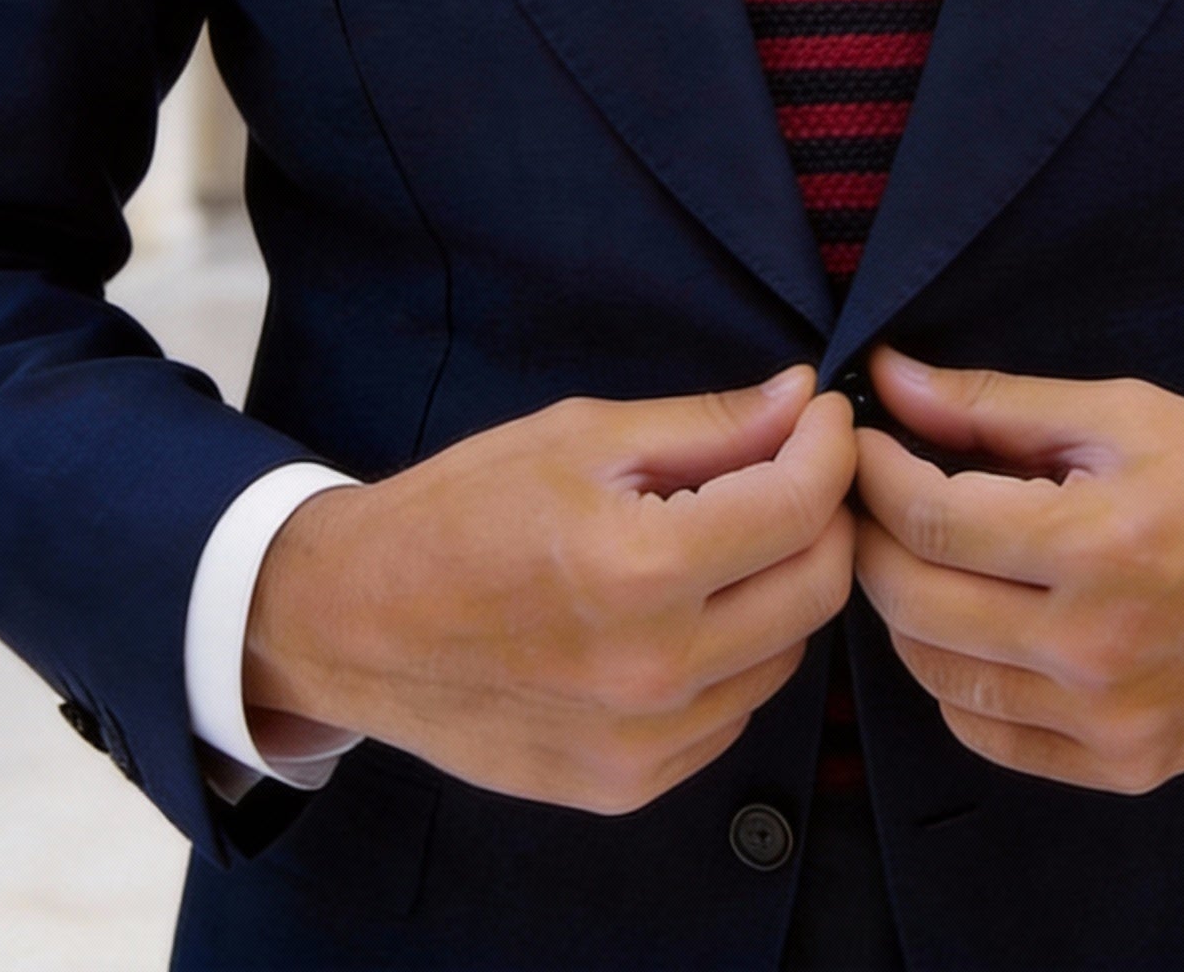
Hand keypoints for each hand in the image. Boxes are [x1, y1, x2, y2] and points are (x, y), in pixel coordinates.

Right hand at [242, 366, 855, 813]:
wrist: (353, 623)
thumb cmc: (459, 512)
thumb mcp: (580, 436)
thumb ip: (708, 425)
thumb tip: (803, 399)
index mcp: (639, 568)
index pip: (799, 506)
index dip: (830, 447)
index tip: (824, 417)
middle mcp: (653, 669)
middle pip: (818, 587)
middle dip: (824, 514)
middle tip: (793, 470)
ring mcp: (643, 741)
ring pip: (788, 653)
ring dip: (781, 586)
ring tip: (726, 539)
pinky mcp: (628, 784)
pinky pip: (733, 710)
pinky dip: (735, 654)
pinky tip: (684, 611)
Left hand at [851, 347, 1183, 793]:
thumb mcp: (1126, 414)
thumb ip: (996, 405)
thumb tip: (891, 379)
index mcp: (1099, 544)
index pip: (928, 518)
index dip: (874, 472)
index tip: (862, 440)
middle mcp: (1096, 647)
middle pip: (914, 600)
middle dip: (872, 536)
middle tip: (873, 494)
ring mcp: (1108, 719)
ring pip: (936, 674)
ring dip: (905, 608)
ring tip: (920, 552)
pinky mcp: (1124, 764)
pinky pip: (989, 734)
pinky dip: (955, 680)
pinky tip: (971, 624)